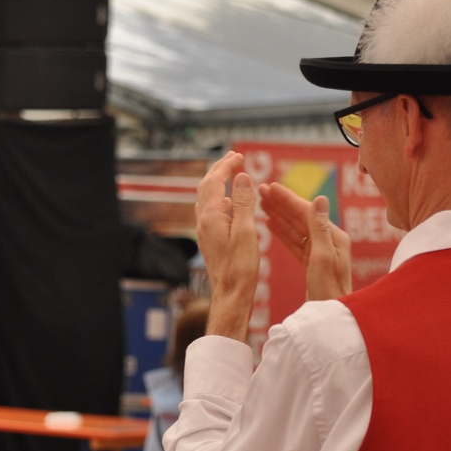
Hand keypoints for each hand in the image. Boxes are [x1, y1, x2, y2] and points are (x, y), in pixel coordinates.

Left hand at [194, 151, 259, 342]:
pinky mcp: (209, 239)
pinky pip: (211, 210)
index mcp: (211, 216)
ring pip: (207, 198)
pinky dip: (221, 198)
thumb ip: (244, 203)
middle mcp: (204, 221)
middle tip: (235, 158)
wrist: (230, 295)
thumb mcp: (247, 231)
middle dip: (220, 170)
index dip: (227, 166)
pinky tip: (231, 203)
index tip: (240, 156)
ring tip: (233, 174)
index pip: (215, 181)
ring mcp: (205, 231)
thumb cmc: (240, 267)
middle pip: (207, 186)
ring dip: (219, 182)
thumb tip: (241, 177)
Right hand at [259, 183, 352, 300]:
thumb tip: (320, 197)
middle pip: (300, 217)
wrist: (331, 316)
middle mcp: (328, 241)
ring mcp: (320, 252)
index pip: (307, 211)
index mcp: (333, 237)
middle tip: (261, 190)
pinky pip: (294, 242)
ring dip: (278, 214)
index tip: (269, 187)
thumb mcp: (323, 258)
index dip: (287, 199)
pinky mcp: (312, 263)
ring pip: (295, 228)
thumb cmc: (328, 291)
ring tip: (261, 203)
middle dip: (280, 203)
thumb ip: (319, 228)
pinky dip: (281, 232)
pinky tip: (269, 224)